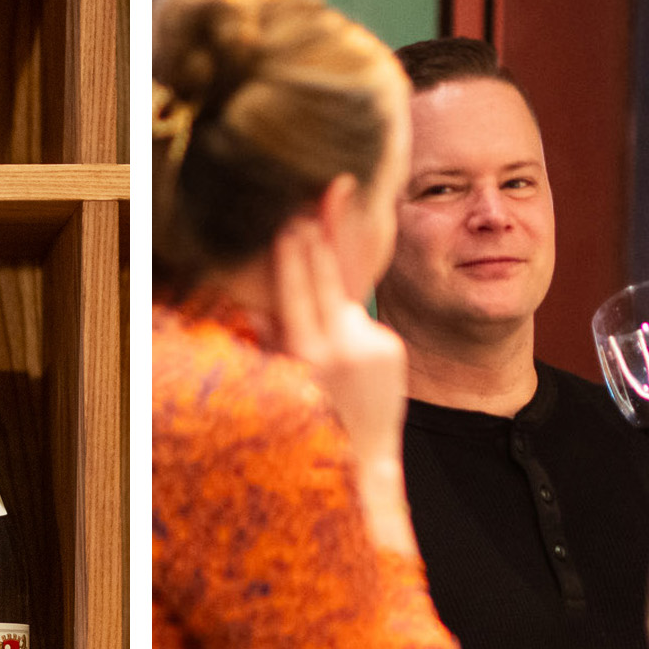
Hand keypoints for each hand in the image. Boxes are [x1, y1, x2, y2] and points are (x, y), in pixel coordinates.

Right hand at [271, 218, 405, 469]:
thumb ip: (272, 340)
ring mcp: (373, 346)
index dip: (296, 252)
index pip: (299, 289)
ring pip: (348, 299)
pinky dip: (351, 325)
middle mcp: (343, 347)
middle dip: (328, 232)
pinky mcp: (393, 347)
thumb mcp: (282, 381)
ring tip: (336, 240)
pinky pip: (364, 322)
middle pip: (333, 275)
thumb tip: (256, 302)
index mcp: (308, 355)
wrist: (363, 460)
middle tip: (332, 188)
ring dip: (336, 285)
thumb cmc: (312, 421)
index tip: (294, 218)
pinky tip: (350, 352)